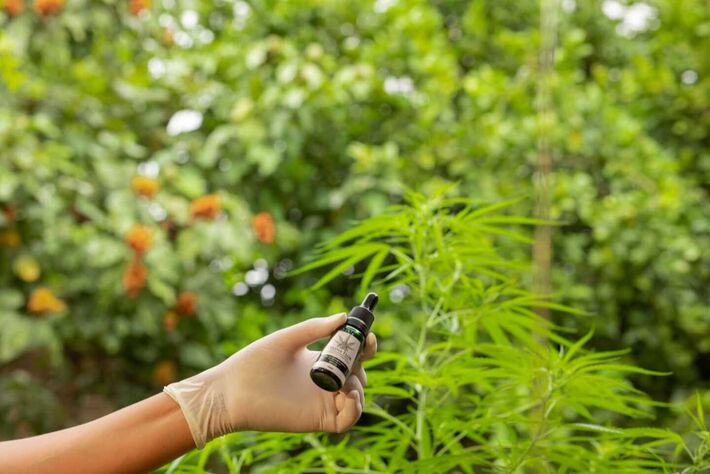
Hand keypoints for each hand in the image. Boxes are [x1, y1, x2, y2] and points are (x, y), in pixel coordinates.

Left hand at [164, 313, 377, 447]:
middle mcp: (324, 381)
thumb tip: (343, 317)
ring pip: (357, 397)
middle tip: (354, 357)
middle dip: (362, 364)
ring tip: (344, 381)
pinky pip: (347, 420)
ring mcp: (322, 402)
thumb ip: (314, 328)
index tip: (368, 336)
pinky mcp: (318, 419)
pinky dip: (355, 408)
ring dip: (359, 387)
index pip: (351, 354)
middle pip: (358, 374)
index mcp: (319, 361)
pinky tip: (346, 394)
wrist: (231, 391)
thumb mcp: (287, 339)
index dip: (364, 345)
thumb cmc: (253, 362)